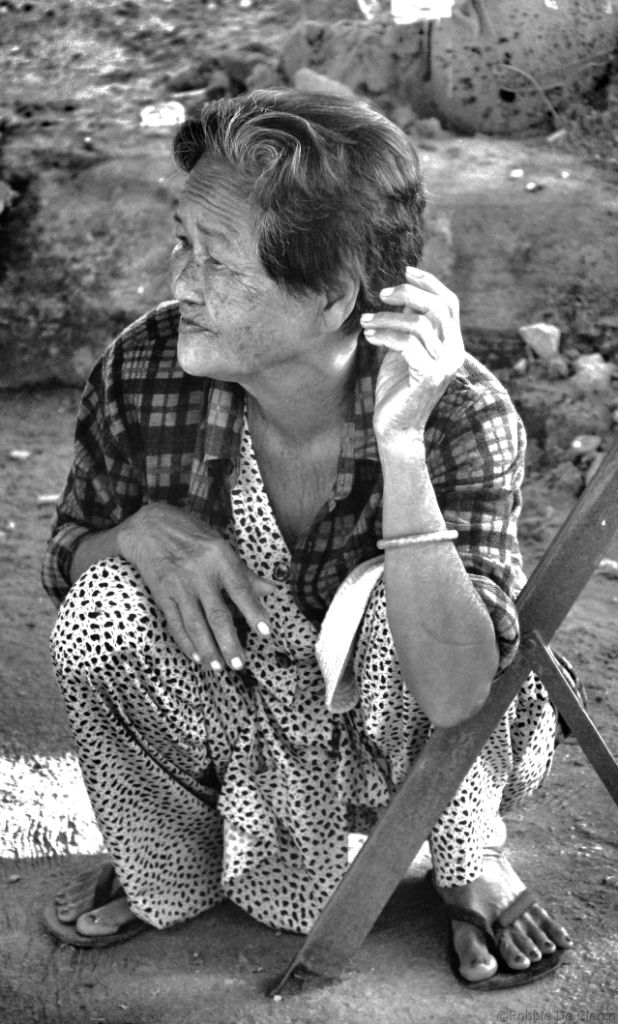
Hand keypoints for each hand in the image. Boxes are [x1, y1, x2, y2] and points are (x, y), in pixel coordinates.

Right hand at [117, 502, 277, 671]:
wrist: (148, 526)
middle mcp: (199, 572)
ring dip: (208, 648)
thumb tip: (271, 590)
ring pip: (195, 624)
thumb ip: (245, 572)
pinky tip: (196, 656)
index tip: (266, 632)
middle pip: (217, 614)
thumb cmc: (191, 534)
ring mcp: (179, 584)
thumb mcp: (221, 545)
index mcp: (220, 557)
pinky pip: (175, 623)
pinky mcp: (161, 593)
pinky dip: (185, 642)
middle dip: (229, 642)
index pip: (241, 589)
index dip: (254, 612)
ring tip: (219, 668)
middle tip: (239, 665)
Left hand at [360, 267, 464, 450]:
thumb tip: (402, 295)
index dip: (430, 283)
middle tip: (382, 294)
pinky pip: (408, 344)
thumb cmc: (397, 390)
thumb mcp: (402, 351)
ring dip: (387, 318)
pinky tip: (369, 337)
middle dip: (409, 293)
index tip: (406, 270)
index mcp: (452, 344)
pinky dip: (385, 335)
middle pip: (439, 307)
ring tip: (366, 322)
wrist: (396, 428)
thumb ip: (407, 326)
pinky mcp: (429, 376)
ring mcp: (444, 365)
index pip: (450, 303)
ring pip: (419, 324)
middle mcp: (454, 353)